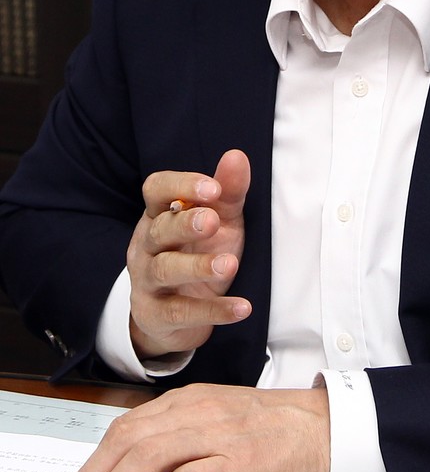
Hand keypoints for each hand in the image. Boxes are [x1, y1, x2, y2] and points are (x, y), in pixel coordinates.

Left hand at [65, 384, 330, 471]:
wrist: (329, 430)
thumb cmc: (278, 431)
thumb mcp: (223, 421)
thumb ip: (184, 437)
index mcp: (194, 400)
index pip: (129, 424)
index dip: (98, 458)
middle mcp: (201, 410)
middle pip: (130, 437)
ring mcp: (219, 434)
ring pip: (149, 454)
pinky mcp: (239, 462)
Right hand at [126, 149, 251, 359]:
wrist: (174, 315)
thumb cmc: (198, 253)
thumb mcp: (219, 221)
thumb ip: (228, 192)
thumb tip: (237, 156)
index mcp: (159, 213)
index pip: (156, 189)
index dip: (181, 185)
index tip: (213, 187)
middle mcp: (146, 244)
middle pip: (159, 229)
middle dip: (185, 224)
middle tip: (212, 221)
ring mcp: (146, 280)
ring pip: (165, 269)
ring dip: (198, 266)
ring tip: (230, 264)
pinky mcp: (155, 314)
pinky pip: (181, 312)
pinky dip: (213, 310)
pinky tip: (241, 307)